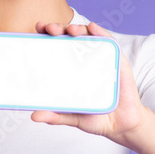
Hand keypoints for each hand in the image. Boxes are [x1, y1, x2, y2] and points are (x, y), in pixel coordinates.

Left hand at [30, 20, 148, 147]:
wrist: (120, 125)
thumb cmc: (96, 117)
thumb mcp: (72, 117)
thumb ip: (55, 116)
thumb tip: (34, 116)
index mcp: (72, 68)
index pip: (57, 46)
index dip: (47, 36)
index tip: (37, 29)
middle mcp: (85, 60)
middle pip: (70, 37)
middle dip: (59, 29)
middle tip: (50, 29)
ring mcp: (101, 58)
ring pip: (88, 36)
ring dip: (78, 28)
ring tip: (70, 29)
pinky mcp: (118, 61)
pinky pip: (110, 43)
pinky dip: (101, 33)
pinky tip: (93, 28)